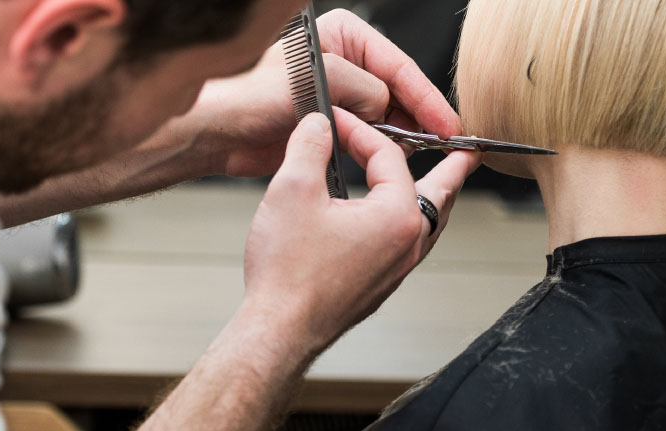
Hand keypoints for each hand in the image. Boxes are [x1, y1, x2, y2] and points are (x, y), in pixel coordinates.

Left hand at [195, 9, 461, 177]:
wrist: (220, 134)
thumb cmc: (251, 98)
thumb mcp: (322, 83)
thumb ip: (366, 91)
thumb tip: (388, 107)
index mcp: (342, 36)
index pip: (398, 65)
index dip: (426, 97)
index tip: (446, 123)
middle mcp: (345, 61)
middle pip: (398, 90)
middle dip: (417, 116)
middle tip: (440, 142)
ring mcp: (340, 94)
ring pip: (387, 115)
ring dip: (400, 134)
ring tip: (415, 152)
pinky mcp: (333, 124)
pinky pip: (369, 134)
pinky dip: (382, 147)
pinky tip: (392, 159)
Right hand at [240, 112, 479, 352]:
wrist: (278, 329)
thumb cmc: (287, 272)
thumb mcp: (292, 190)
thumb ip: (309, 146)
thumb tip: (317, 123)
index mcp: (397, 216)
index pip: (389, 156)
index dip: (360, 130)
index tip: (335, 121)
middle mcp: (407, 243)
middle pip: (440, 193)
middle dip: (454, 167)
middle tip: (471, 149)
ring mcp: (397, 268)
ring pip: (428, 222)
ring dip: (435, 196)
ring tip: (443, 184)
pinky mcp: (380, 285)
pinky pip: (409, 244)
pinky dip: (411, 221)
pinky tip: (393, 221)